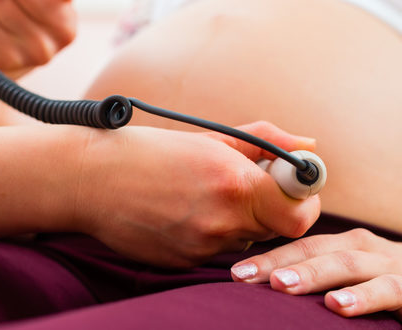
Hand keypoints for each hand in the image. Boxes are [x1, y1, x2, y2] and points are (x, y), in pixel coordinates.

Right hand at [75, 121, 320, 267]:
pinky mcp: (182, 263)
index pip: (300, 213)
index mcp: (233, 184)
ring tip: (198, 194)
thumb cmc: (151, 151)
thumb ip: (267, 142)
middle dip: (268, 206)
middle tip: (243, 183)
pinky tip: (178, 212)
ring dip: (234, 219)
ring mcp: (200, 248)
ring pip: (242, 239)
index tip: (293, 184)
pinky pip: (213, 250)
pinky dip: (206, 233)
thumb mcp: (211, 138)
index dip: (304, 199)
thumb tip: (310, 145)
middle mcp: (221, 222)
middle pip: (275, 228)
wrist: (91, 180)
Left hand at [231, 230, 401, 328]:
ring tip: (334, 306)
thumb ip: (308, 267)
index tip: (240, 275)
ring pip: (385, 286)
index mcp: (351, 245)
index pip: (307, 247)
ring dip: (360, 296)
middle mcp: (379, 259)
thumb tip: (249, 282)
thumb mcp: (345, 261)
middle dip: (309, 272)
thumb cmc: (375, 271)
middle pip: (341, 261)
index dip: (273, 259)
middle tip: (277, 284)